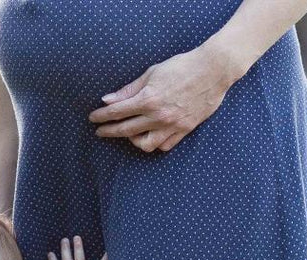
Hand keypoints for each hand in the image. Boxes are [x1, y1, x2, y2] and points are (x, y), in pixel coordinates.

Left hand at [88, 42, 243, 152]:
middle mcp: (158, 115)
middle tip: (100, 131)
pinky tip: (150, 136)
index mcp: (148, 99)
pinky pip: (165, 145)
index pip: (117, 112)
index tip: (93, 118)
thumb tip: (108, 100)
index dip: (101, 116)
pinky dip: (155, 143)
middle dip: (109, 131)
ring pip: (145, 144)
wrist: (213, 70)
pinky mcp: (185, 129)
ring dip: (132, 141)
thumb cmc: (181, 67)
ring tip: (129, 134)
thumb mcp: (152, 73)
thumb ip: (129, 89)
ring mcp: (172, 125)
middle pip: (125, 129)